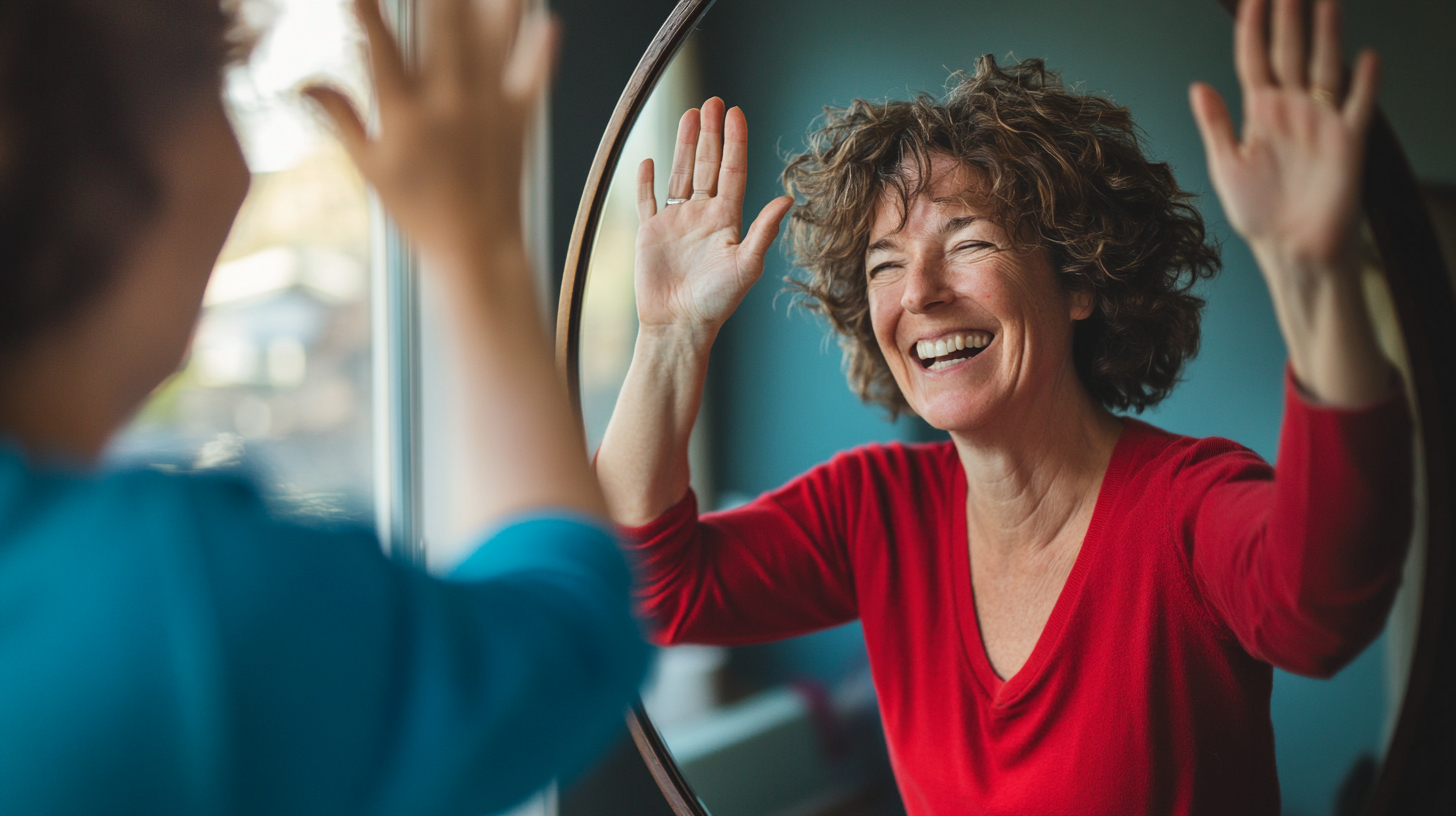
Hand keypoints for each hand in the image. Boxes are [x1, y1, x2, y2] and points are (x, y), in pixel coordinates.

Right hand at [304, 0, 557, 272]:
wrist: (477, 248)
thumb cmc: (419, 212)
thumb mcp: (370, 168)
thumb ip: (340, 117)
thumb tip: (302, 83)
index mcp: (405, 115)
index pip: (379, 45)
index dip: (365, 7)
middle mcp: (448, 103)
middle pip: (442, 26)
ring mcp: (488, 109)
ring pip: (491, 40)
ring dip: (492, 7)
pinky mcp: (519, 120)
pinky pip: (534, 77)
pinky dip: (542, 49)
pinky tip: (550, 22)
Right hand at [634, 97, 793, 337]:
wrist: (678, 326)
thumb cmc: (716, 302)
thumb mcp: (746, 265)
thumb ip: (763, 231)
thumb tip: (787, 200)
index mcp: (727, 220)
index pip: (732, 171)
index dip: (734, 142)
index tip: (735, 113)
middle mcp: (703, 217)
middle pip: (707, 165)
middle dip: (710, 133)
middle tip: (712, 101)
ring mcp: (676, 223)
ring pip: (680, 174)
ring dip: (684, 145)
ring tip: (689, 114)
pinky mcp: (650, 234)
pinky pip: (647, 200)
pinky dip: (647, 181)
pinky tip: (650, 160)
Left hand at [1191, 0, 1392, 405]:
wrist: (1290, 250)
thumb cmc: (1257, 214)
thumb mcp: (1225, 166)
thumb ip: (1215, 124)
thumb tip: (1197, 85)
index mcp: (1259, 114)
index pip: (1254, 60)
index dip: (1252, 29)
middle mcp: (1291, 110)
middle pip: (1290, 53)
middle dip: (1289, 18)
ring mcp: (1321, 122)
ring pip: (1324, 67)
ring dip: (1326, 35)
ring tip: (1326, 1)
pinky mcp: (1347, 143)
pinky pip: (1357, 106)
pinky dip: (1363, 82)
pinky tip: (1365, 57)